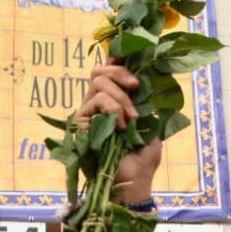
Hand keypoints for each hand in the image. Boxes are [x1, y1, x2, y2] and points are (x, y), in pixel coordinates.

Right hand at [77, 63, 161, 203]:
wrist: (134, 180)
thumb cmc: (143, 156)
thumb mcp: (151, 123)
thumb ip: (145, 100)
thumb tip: (146, 75)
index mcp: (114, 102)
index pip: (109, 72)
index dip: (116, 58)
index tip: (132, 51)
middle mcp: (97, 105)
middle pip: (98, 71)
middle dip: (119, 72)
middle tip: (135, 86)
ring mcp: (86, 113)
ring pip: (98, 83)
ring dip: (121, 98)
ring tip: (131, 120)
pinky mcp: (79, 122)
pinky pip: (96, 100)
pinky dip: (113, 110)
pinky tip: (120, 128)